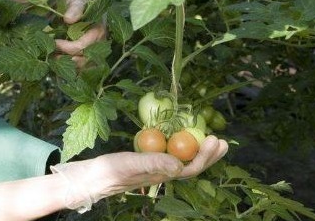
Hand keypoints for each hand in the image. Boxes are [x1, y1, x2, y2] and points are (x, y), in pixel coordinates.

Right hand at [51, 135, 227, 211]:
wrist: (92, 177)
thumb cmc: (111, 171)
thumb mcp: (132, 163)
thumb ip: (155, 163)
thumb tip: (180, 164)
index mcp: (162, 175)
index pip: (191, 167)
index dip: (205, 155)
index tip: (214, 139)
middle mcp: (163, 173)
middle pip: (192, 165)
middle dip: (208, 155)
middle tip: (222, 140)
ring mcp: (156, 168)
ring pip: (184, 160)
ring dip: (198, 150)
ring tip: (210, 138)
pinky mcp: (149, 161)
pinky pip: (171, 154)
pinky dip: (181, 145)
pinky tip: (180, 137)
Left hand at [53, 0, 106, 66]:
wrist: (83, 1)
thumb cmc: (82, 0)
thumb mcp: (79, 0)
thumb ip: (75, 8)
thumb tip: (68, 19)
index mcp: (98, 31)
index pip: (83, 46)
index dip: (68, 47)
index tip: (55, 42)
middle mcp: (98, 43)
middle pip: (84, 59)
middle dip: (67, 60)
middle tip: (52, 56)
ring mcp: (94, 49)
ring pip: (83, 65)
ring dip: (68, 65)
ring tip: (54, 60)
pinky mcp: (88, 52)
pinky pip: (82, 64)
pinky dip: (71, 66)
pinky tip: (59, 61)